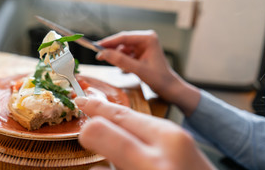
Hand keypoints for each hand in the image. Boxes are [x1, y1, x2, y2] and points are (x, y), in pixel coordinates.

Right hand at [75, 97, 214, 169]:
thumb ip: (118, 168)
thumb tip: (96, 162)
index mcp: (153, 165)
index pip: (106, 133)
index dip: (88, 129)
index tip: (81, 130)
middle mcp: (168, 144)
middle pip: (122, 115)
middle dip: (99, 108)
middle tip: (82, 102)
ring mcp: (178, 136)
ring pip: (136, 115)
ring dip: (115, 114)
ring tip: (99, 111)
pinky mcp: (183, 135)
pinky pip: (149, 122)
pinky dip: (132, 122)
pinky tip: (123, 124)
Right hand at [96, 30, 200, 115]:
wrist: (169, 88)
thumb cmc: (159, 78)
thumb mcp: (138, 70)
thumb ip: (121, 61)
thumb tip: (104, 53)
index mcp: (148, 38)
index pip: (124, 37)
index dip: (109, 41)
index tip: (97, 45)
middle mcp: (145, 39)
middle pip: (122, 42)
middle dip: (111, 49)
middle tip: (98, 55)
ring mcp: (143, 46)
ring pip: (123, 48)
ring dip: (116, 55)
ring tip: (111, 63)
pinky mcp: (140, 53)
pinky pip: (126, 54)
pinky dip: (121, 59)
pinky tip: (119, 66)